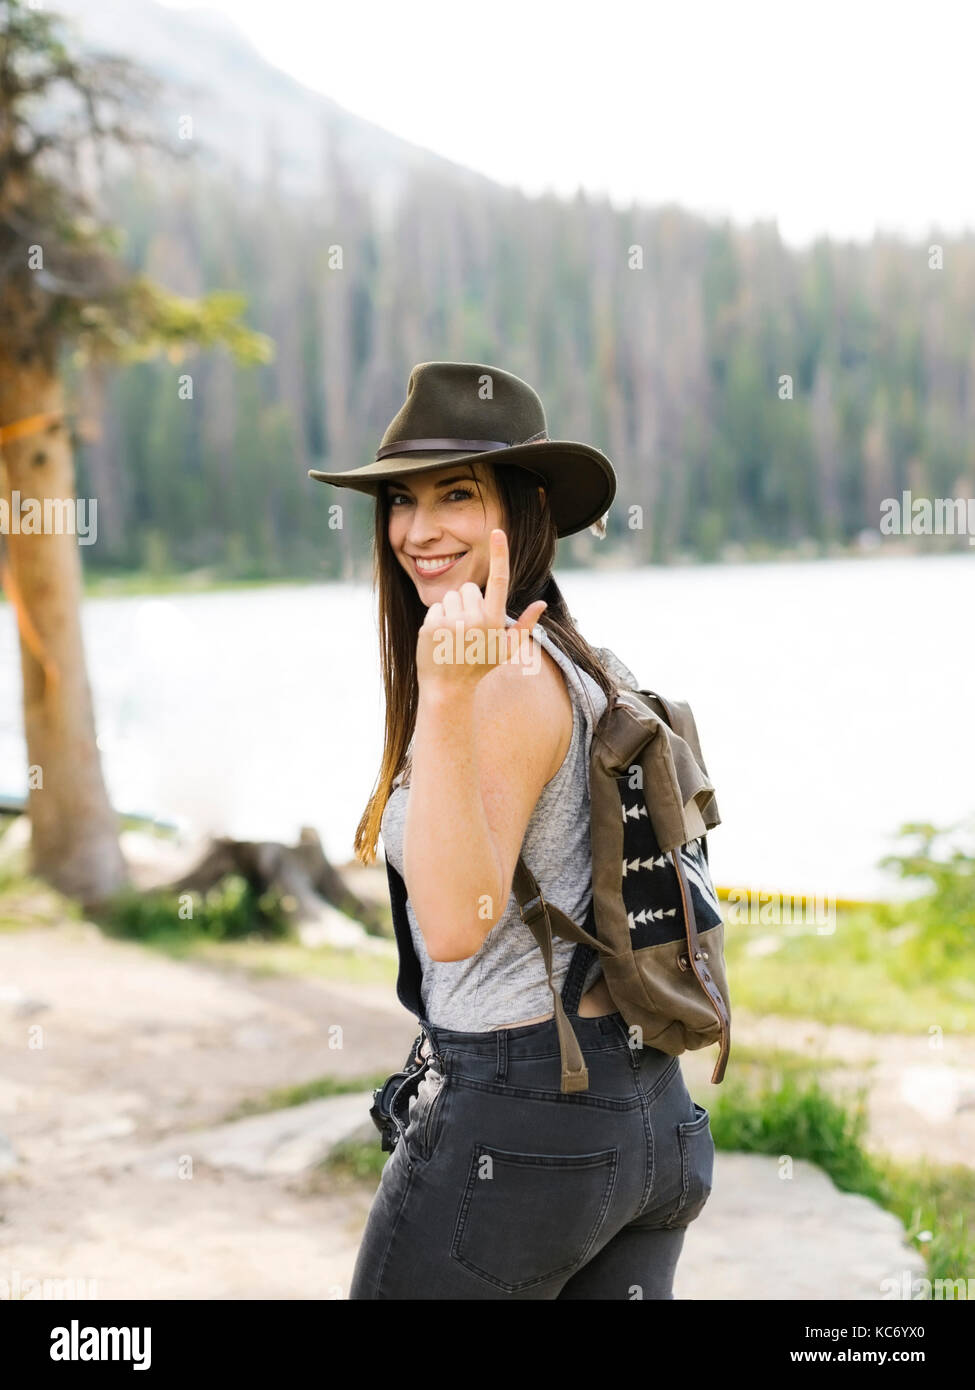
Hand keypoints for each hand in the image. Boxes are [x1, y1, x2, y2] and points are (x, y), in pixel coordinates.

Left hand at [416, 529, 547, 690]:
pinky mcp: (430, 626)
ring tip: (454, 634)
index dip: (499, 554)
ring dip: (452, 610)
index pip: (499, 580)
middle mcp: (474, 620)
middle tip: (468, 627)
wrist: (448, 690)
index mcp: (494, 622)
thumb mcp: (506, 650)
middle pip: (469, 588)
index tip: (497, 532)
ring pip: (450, 596)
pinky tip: (441, 638)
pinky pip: (435, 607)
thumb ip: (524, 625)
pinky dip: (437, 619)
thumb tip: (542, 604)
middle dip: (468, 602)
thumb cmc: (480, 669)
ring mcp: (451, 623)